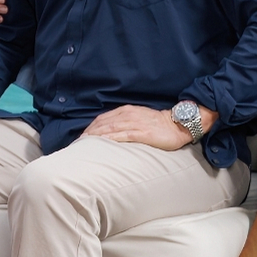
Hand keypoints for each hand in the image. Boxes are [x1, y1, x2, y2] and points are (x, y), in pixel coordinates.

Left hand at [81, 103, 205, 149]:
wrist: (178, 125)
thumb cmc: (158, 124)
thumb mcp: (138, 118)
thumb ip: (124, 123)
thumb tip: (110, 132)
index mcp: (126, 111)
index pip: (102, 119)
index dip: (90, 128)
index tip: (81, 137)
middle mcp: (128, 115)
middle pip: (102, 123)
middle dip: (89, 133)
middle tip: (78, 143)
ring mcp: (134, 123)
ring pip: (109, 128)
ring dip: (95, 136)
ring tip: (84, 144)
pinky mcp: (142, 133)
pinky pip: (122, 135)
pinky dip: (109, 138)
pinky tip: (101, 143)